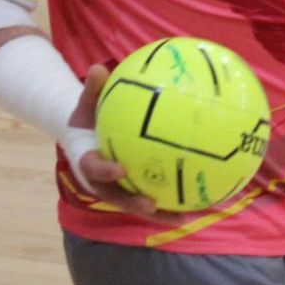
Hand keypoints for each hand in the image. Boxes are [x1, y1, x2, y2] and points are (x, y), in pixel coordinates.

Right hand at [65, 65, 172, 218]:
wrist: (84, 135)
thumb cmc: (87, 117)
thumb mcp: (85, 103)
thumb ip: (92, 89)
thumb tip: (98, 67)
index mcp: (88, 161)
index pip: (92, 169)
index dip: (104, 171)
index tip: (120, 169)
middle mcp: (103, 181)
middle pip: (117, 198)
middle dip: (134, 204)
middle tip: (151, 204)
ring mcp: (119, 189)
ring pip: (139, 205)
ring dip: (161, 213)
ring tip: (186, 216)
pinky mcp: (134, 190)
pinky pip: (154, 196)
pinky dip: (174, 201)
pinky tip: (200, 200)